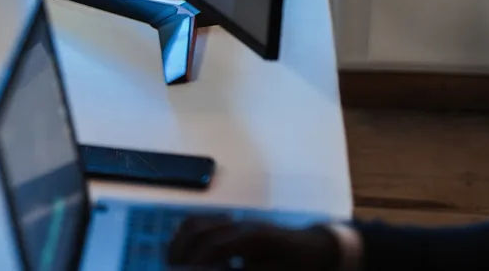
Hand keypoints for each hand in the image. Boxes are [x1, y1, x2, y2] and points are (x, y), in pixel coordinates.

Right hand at [166, 216, 340, 270]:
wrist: (316, 248)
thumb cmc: (300, 265)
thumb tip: (215, 268)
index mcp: (254, 238)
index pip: (212, 246)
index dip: (194, 263)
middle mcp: (241, 225)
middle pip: (197, 230)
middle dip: (179, 252)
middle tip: (172, 269)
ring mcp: (237, 223)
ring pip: (196, 224)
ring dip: (181, 243)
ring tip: (178, 263)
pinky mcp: (234, 226)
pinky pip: (203, 224)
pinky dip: (190, 238)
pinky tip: (192, 254)